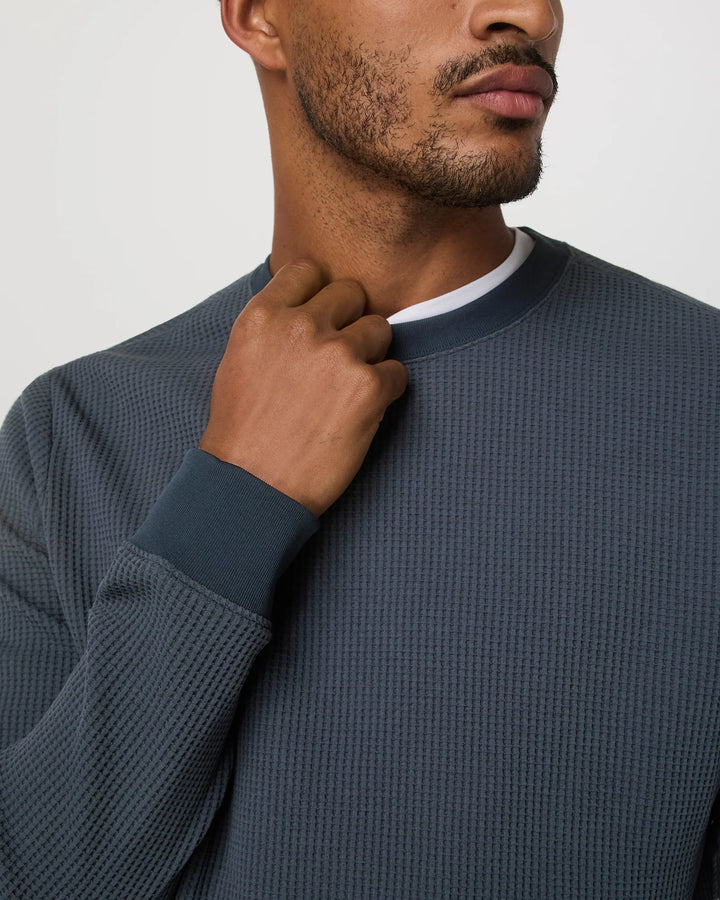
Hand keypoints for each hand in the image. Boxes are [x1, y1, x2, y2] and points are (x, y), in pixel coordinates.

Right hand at [199, 261, 407, 516]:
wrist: (252, 488)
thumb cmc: (243, 433)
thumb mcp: (240, 361)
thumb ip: (274, 326)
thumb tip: (308, 309)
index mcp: (264, 316)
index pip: (308, 270)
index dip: (320, 294)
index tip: (322, 317)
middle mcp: (301, 326)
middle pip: (351, 294)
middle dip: (349, 323)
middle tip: (336, 362)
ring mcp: (337, 354)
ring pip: (380, 329)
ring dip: (371, 356)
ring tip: (346, 392)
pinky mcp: (368, 386)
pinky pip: (398, 372)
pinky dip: (386, 392)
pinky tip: (360, 415)